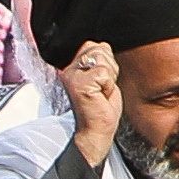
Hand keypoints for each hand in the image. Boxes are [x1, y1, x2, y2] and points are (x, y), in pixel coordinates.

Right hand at [64, 39, 123, 164]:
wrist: (94, 133)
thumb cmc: (99, 110)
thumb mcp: (101, 79)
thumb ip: (98, 62)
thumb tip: (103, 47)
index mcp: (72, 68)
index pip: (93, 45)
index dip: (105, 63)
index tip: (100, 84)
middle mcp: (68, 70)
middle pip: (99, 48)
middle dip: (108, 68)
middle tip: (101, 89)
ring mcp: (72, 76)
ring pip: (102, 58)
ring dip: (109, 77)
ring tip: (101, 92)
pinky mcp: (79, 84)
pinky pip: (104, 72)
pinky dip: (109, 85)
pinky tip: (101, 97)